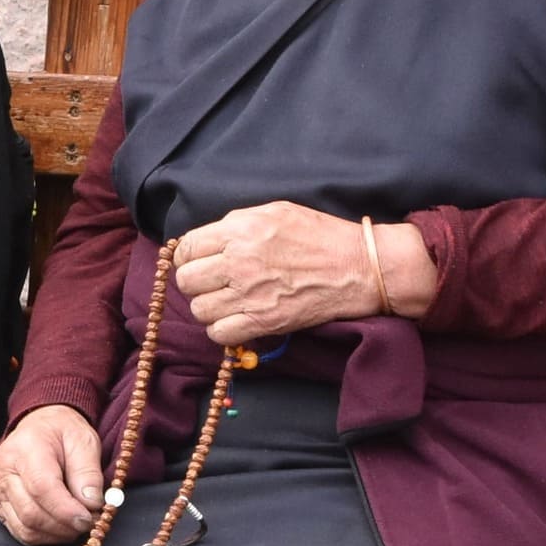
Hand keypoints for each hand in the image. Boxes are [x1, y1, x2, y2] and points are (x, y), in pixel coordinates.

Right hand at [0, 404, 107, 545]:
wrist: (39, 428)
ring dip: (56, 534)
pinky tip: (61, 527)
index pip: (41, 488)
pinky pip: (21, 532)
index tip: (89, 519)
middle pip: (31, 513)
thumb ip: (88, 472)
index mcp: (24, 450)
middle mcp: (3, 472)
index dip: (66, 510)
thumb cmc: (62, 433)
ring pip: (25, 528)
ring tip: (77, 524)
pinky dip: (44, 537)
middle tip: (90, 523)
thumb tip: (91, 504)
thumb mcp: (84, 441)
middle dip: (65, 526)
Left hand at [172, 203, 435, 346]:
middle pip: (187, 280)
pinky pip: (219, 334)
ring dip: (210, 308)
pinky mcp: (264, 321)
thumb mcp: (276, 211)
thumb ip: (237, 223)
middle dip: (196, 283)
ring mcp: (249, 294)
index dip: (188, 257)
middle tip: (214, 284)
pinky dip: (223, 330)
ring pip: (199, 309)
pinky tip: (237, 320)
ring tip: (228, 303)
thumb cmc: (321, 236)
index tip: (199, 262)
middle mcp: (239, 261)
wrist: (360, 267)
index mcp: (240, 230)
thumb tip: (207, 238)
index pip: (185, 248)